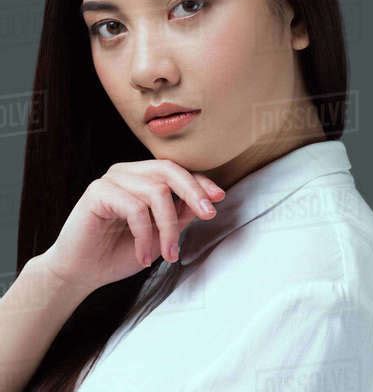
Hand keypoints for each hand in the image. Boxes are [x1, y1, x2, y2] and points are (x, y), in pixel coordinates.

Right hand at [40, 159, 224, 294]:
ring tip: (168, 254)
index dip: (199, 182)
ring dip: (168, 227)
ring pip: (156, 191)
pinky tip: (143, 257)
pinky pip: (134, 208)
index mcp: (141, 177)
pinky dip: (145, 235)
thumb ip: (179, 216)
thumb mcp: (159, 235)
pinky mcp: (97, 191)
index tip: (219, 198)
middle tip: (208, 214)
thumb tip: (205, 202)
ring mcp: (111, 179)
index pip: (176, 171)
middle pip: (168, 170)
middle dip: (193, 191)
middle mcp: (127, 172)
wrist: (82, 273)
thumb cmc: (118, 253)